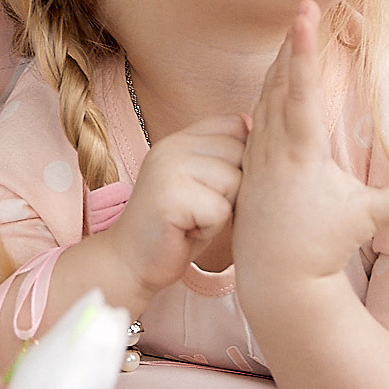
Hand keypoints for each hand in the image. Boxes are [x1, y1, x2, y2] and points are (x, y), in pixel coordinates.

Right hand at [96, 115, 248, 301]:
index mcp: (181, 138)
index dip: (242, 158)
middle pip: (241, 153)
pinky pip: (221, 210)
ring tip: (195, 219)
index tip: (217, 187)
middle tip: (202, 209)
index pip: (236, 124)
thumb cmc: (177, 229)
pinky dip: (212, 228)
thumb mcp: (203, 184)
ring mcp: (168, 167)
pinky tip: (187, 231)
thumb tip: (257, 128)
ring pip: (235, 181)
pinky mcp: (169, 195)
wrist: (131, 263)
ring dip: (223, 211)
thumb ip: (224, 157)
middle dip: (234, 189)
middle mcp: (172, 145)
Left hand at [233, 2, 388, 299]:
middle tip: (302, 8)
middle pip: (278, 82)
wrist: (276, 280)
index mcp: (299, 152)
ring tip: (291, 38)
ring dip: (278, 67)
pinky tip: (270, 86)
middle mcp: (271, 147)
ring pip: (263, 99)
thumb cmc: (320, 247)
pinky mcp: (250, 167)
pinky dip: (264, 96)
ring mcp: (256, 156)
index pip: (301, 87)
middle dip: (292, 44)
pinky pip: (254, 120)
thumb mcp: (366, 220)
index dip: (303, 46)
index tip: (302, 12)